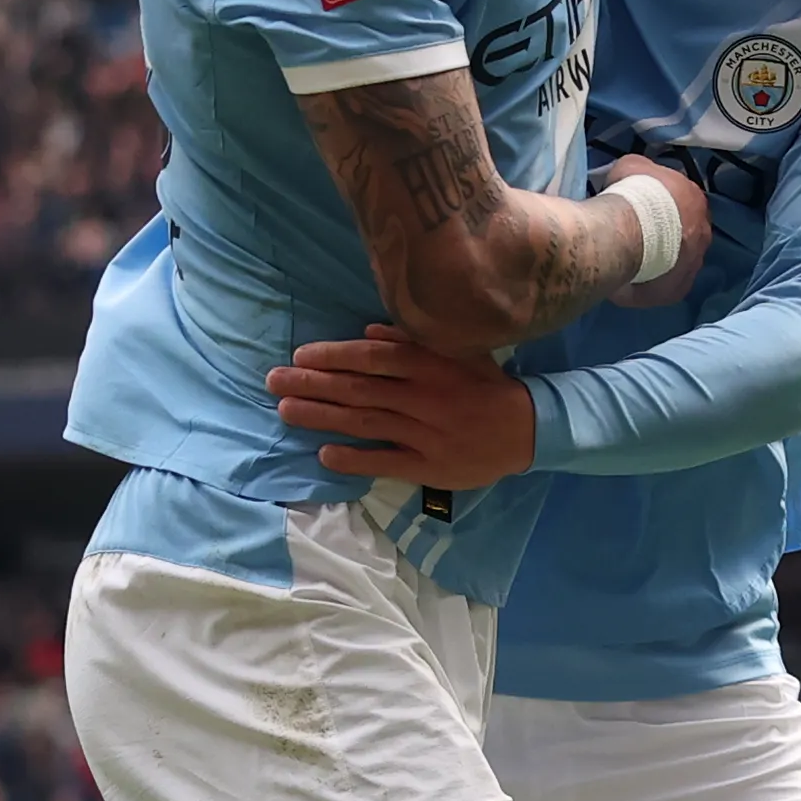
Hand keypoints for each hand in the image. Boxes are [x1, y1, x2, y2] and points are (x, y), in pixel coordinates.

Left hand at [271, 329, 541, 487]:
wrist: (527, 430)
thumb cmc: (485, 386)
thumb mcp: (457, 353)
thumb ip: (412, 342)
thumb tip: (367, 333)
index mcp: (428, 366)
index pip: (372, 359)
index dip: (333, 356)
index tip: (300, 355)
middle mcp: (421, 398)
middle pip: (358, 390)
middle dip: (313, 384)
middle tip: (273, 381)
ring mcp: (423, 434)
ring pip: (364, 423)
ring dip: (322, 417)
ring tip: (287, 411)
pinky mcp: (427, 467)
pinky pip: (385, 462)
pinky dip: (354, 458)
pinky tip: (324, 454)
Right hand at [604, 157, 707, 306]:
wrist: (629, 229)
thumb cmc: (633, 194)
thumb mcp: (632, 166)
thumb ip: (639, 172)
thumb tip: (630, 178)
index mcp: (696, 200)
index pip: (683, 203)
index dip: (663, 206)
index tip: (645, 210)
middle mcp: (703, 233)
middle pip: (685, 235)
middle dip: (665, 235)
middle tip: (640, 236)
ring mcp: (694, 263)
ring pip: (677, 263)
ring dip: (660, 260)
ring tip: (634, 259)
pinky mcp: (678, 288)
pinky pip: (664, 285)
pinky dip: (650, 282)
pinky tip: (631, 278)